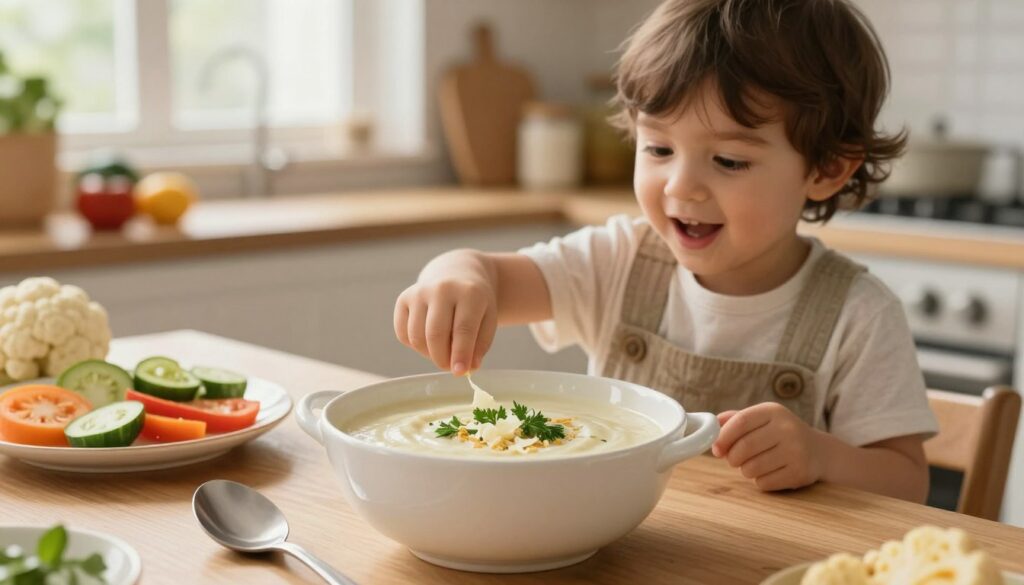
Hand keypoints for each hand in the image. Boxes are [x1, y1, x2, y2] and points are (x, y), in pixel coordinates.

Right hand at [394, 278, 497, 374]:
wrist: (457, 274)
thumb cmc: (475, 303)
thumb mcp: (488, 319)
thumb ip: (480, 345)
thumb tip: (467, 368)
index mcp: (469, 292)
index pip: (463, 328)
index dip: (460, 354)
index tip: (460, 372)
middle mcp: (441, 289)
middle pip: (435, 334)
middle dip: (442, 359)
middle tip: (450, 367)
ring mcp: (419, 292)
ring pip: (417, 337)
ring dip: (429, 354)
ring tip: (443, 351)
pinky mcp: (404, 298)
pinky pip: (403, 334)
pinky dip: (415, 346)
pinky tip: (429, 341)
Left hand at [711, 402, 825, 490]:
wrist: (819, 451)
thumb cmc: (780, 434)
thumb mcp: (762, 419)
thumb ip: (736, 419)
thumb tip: (711, 424)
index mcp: (773, 411)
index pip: (741, 422)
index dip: (723, 437)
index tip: (716, 449)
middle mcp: (787, 428)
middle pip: (744, 447)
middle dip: (732, 458)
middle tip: (733, 460)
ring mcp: (796, 451)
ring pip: (752, 468)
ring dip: (745, 470)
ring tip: (754, 465)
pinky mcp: (800, 472)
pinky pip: (764, 483)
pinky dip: (760, 481)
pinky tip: (769, 473)